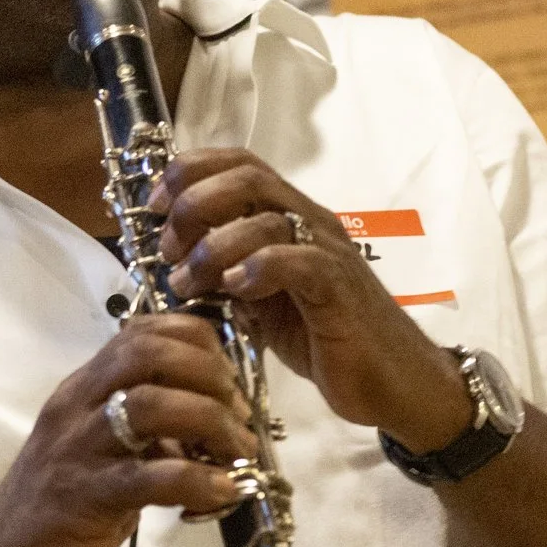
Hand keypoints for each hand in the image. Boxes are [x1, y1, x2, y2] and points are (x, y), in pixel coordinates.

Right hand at [0, 315, 258, 546]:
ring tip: (239, 453)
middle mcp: (75, 408)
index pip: (140, 333)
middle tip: (238, 413)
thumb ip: (142, 437)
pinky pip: (153, 477)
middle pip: (148, 353)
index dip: (196, 341)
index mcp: (80, 392)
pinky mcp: (85, 498)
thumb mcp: (98, 458)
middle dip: (210, 374)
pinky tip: (224, 491)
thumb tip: (206, 428)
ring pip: (153, 404)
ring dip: (212, 422)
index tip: (228, 376)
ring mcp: (77, 451)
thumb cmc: (51, 519)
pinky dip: (200, 479)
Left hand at [150, 148, 472, 452]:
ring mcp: (328, 252)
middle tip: (169, 248)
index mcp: (288, 217)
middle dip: (194, 204)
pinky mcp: (341, 288)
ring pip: (266, 217)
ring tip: (188, 282)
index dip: (189, 173)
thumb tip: (173, 266)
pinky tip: (234, 291)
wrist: (392, 382)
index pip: (239, 164)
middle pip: (246, 177)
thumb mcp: (261, 303)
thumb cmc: (326, 339)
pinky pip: (299, 261)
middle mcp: (309, 222)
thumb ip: (225, 276)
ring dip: (212, 247)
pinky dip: (257, 269)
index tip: (154, 207)